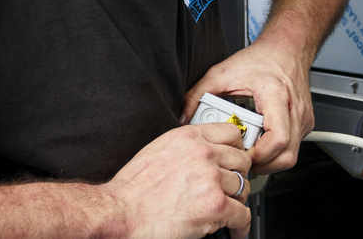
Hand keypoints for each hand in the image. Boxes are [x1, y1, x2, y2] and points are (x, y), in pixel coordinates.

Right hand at [100, 123, 252, 238]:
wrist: (120, 214)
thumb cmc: (132, 189)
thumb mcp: (159, 150)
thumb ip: (186, 147)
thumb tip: (205, 153)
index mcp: (190, 138)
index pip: (231, 133)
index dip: (237, 148)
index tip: (237, 157)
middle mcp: (203, 154)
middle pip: (241, 160)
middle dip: (239, 175)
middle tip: (233, 186)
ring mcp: (210, 179)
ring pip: (242, 187)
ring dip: (237, 200)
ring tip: (230, 208)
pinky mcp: (215, 205)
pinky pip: (241, 213)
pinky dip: (240, 224)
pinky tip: (235, 228)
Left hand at [181, 41, 313, 174]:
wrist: (286, 49)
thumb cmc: (262, 59)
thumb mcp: (223, 72)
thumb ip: (199, 94)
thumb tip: (183, 117)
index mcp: (275, 95)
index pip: (277, 139)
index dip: (258, 155)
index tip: (240, 153)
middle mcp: (294, 109)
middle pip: (286, 155)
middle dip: (262, 164)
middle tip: (243, 156)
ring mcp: (303, 117)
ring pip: (291, 156)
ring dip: (270, 161)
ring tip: (251, 151)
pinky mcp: (306, 122)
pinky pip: (293, 147)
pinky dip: (277, 151)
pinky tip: (262, 141)